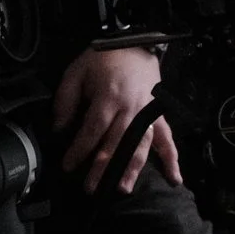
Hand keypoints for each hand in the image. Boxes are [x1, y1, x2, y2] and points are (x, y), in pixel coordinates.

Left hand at [53, 47, 178, 192]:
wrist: (134, 43)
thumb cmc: (102, 58)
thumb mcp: (76, 72)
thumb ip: (65, 101)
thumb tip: (60, 130)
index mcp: (109, 97)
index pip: (93, 130)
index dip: (79, 150)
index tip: (68, 166)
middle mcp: (131, 108)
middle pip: (116, 143)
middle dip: (102, 168)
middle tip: (91, 189)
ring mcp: (148, 113)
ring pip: (140, 145)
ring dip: (132, 168)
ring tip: (122, 189)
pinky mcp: (159, 114)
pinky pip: (167, 139)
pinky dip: (172, 159)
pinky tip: (174, 178)